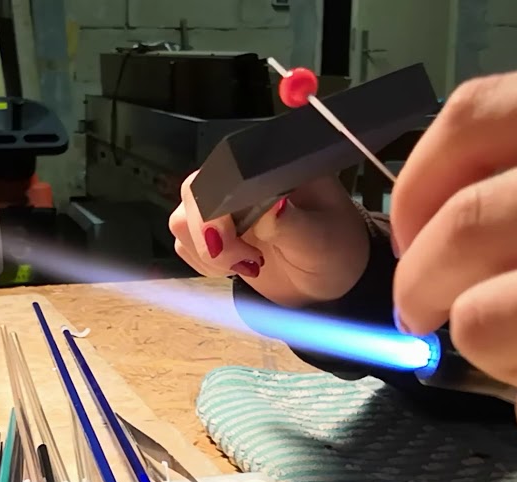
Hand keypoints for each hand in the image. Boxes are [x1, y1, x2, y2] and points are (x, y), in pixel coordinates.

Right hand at [170, 173, 370, 306]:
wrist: (330, 280)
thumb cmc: (334, 249)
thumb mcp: (319, 238)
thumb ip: (290, 223)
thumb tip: (268, 207)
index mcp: (267, 166)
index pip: (222, 172)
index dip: (216, 207)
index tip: (234, 242)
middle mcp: (239, 180)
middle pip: (192, 195)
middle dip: (210, 237)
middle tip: (246, 262)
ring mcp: (223, 207)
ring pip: (182, 222)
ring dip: (208, 253)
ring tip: (248, 265)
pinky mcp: (214, 234)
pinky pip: (185, 245)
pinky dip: (205, 264)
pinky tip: (238, 268)